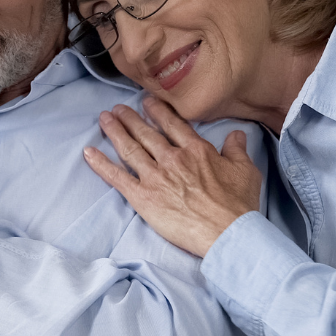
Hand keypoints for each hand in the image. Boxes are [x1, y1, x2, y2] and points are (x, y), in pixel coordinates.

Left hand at [84, 97, 261, 257]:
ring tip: (104, 120)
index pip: (172, 125)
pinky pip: (117, 177)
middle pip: (146, 133)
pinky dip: (101, 164)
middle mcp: (172, 158)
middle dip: (130, 119)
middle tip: (118, 109)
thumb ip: (237, 149)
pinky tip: (88, 153)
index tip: (147, 103)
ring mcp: (155, 177)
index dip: (158, 112)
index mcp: (196, 150)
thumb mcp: (246, 171)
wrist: (226, 232)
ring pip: (130, 149)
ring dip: (115, 132)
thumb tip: (236, 134)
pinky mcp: (143, 197)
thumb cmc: (238, 205)